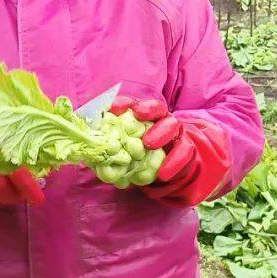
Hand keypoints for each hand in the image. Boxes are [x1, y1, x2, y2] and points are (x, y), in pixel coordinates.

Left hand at [110, 96, 230, 206]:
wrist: (171, 170)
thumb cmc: (141, 156)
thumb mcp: (126, 150)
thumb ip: (112, 146)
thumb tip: (90, 149)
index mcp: (145, 117)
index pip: (136, 104)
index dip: (125, 103)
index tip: (113, 107)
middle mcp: (162, 120)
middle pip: (158, 108)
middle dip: (148, 110)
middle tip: (137, 116)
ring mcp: (176, 134)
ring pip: (172, 126)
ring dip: (160, 133)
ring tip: (148, 145)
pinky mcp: (186, 150)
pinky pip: (184, 153)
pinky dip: (173, 163)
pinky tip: (163, 174)